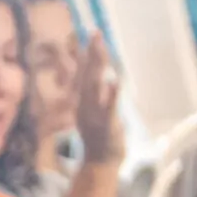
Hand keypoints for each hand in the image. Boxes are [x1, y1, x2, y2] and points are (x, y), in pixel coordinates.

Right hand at [71, 34, 123, 169]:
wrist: (100, 163)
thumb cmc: (99, 136)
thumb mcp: (92, 111)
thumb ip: (92, 93)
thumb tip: (93, 74)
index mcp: (82, 101)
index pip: (80, 73)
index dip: (82, 53)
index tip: (82, 33)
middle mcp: (85, 105)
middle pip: (87, 74)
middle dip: (91, 53)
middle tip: (95, 33)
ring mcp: (95, 114)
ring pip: (94, 87)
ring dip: (97, 66)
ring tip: (101, 47)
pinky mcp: (108, 125)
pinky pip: (109, 108)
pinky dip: (111, 95)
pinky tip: (115, 81)